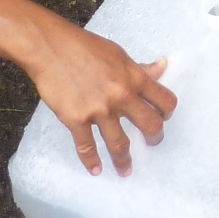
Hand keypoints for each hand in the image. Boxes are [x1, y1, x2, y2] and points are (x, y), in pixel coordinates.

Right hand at [23, 19, 177, 175]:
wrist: (51, 48)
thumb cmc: (85, 47)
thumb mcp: (119, 54)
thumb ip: (140, 68)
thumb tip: (163, 67)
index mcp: (134, 77)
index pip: (164, 99)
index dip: (168, 111)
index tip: (164, 117)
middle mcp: (121, 95)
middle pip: (149, 125)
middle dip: (154, 138)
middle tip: (152, 142)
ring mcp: (98, 110)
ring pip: (120, 144)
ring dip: (125, 160)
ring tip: (126, 170)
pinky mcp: (76, 119)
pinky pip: (87, 147)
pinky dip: (92, 162)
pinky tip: (96, 170)